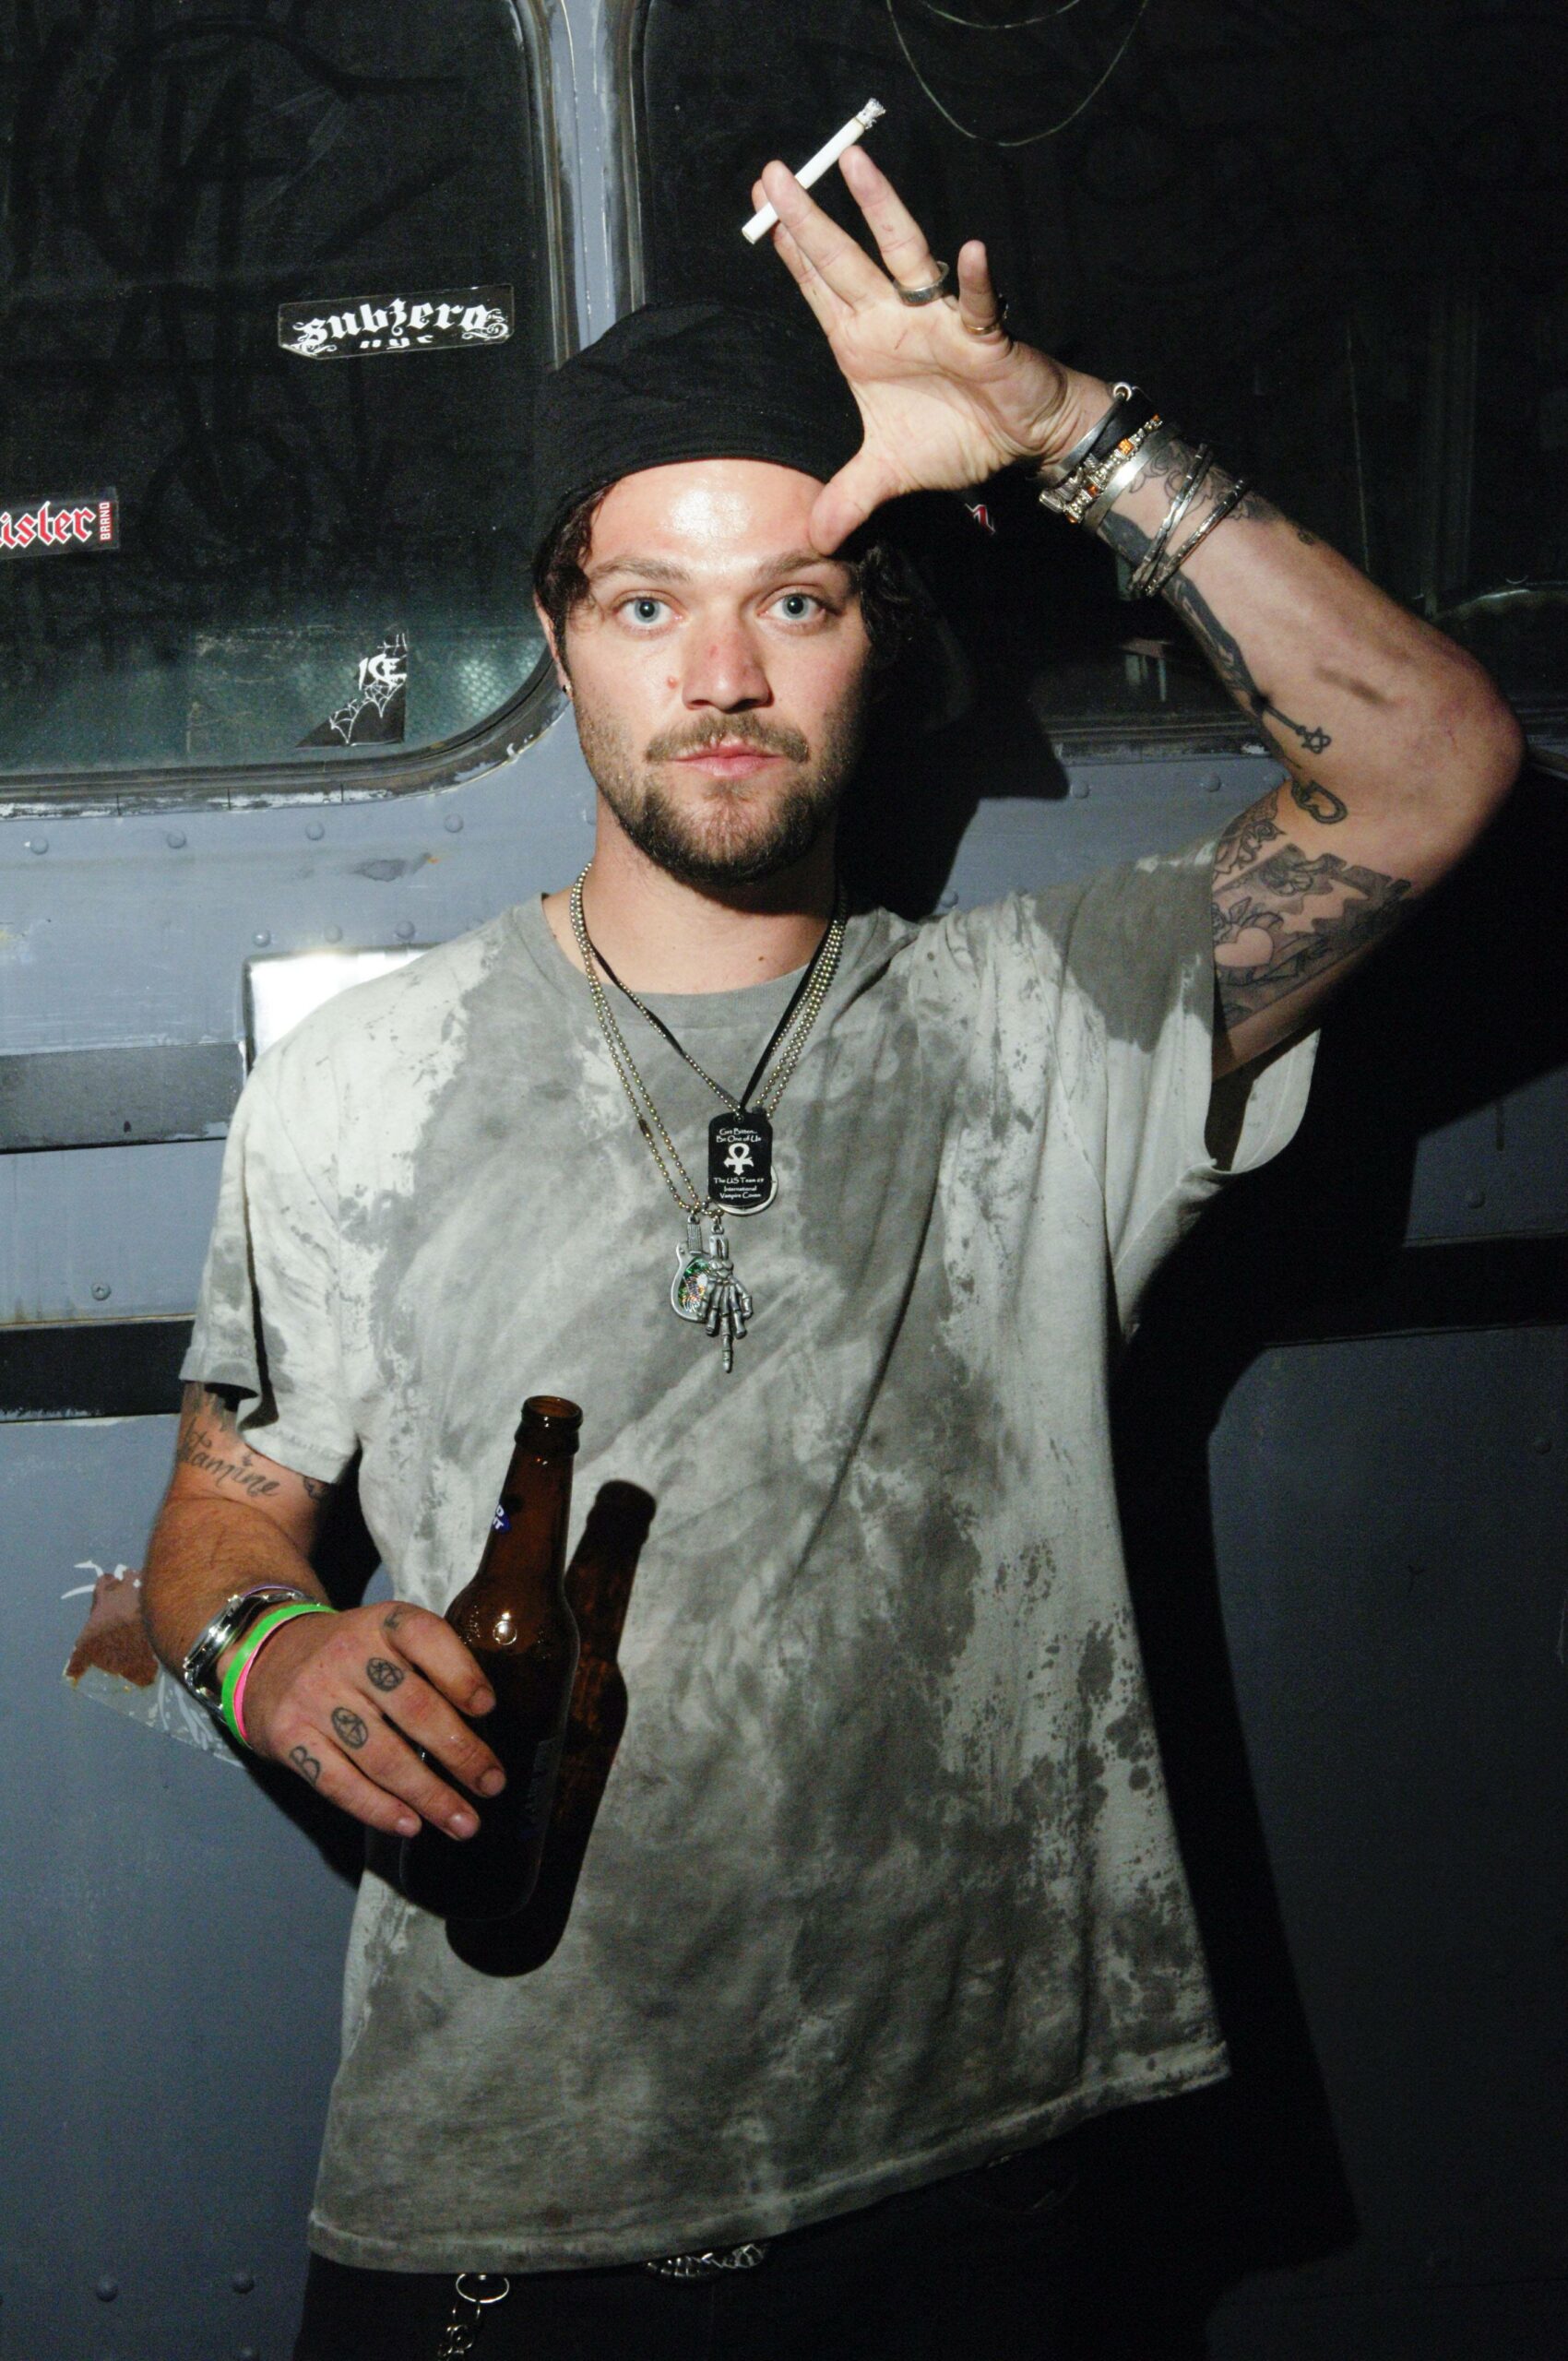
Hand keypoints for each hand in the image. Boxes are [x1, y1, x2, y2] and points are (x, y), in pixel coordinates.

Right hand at [237, 1599, 504, 1840]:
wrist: (266, 1655)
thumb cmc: (350, 1655)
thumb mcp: (385, 1635)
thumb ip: (427, 1663)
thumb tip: (482, 1722)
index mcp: (382, 1623)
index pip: (425, 1638)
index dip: (460, 1673)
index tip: (487, 1707)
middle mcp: (347, 1656)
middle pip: (413, 1709)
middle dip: (460, 1752)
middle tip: (492, 1784)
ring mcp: (314, 1698)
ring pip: (381, 1756)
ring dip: (428, 1795)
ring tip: (463, 1822)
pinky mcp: (288, 1737)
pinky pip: (339, 1782)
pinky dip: (377, 1808)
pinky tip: (410, 1824)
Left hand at [755, 144, 1109, 550]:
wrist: (1020, 440)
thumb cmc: (956, 436)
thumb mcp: (887, 474)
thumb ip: (847, 497)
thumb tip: (814, 538)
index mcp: (863, 342)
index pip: (818, 288)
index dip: (790, 252)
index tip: (757, 210)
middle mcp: (893, 320)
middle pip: (842, 260)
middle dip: (807, 218)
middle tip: (771, 173)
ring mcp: (936, 320)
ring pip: (903, 254)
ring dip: (880, 210)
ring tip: (854, 165)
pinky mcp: (982, 337)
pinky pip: (977, 305)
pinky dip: (973, 282)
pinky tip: (969, 252)